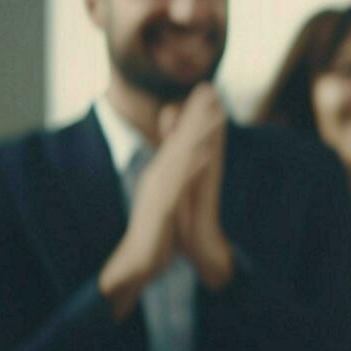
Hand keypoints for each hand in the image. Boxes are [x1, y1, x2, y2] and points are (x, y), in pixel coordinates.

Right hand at [99, 85, 223, 313]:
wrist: (136, 263)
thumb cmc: (153, 231)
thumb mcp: (164, 198)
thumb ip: (171, 177)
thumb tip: (184, 158)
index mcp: (160, 174)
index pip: (178, 138)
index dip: (192, 115)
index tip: (207, 92)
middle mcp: (157, 176)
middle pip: (179, 139)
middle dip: (195, 113)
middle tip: (210, 87)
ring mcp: (159, 190)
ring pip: (181, 156)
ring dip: (197, 133)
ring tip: (215, 113)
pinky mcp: (162, 208)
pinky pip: (180, 184)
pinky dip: (192, 168)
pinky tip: (205, 153)